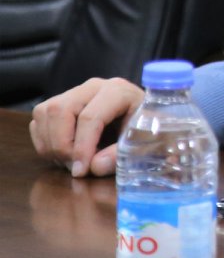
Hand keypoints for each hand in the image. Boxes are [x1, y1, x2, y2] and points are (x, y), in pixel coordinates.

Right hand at [29, 76, 143, 178]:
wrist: (147, 121)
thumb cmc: (149, 130)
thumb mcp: (145, 143)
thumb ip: (122, 155)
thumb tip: (94, 166)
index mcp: (118, 91)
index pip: (90, 117)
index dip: (82, 147)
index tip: (81, 170)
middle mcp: (93, 87)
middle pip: (60, 110)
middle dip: (62, 144)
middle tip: (75, 167)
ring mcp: (74, 92)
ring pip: (45, 113)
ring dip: (51, 144)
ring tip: (71, 162)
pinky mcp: (62, 103)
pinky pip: (39, 120)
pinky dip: (44, 142)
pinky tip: (63, 154)